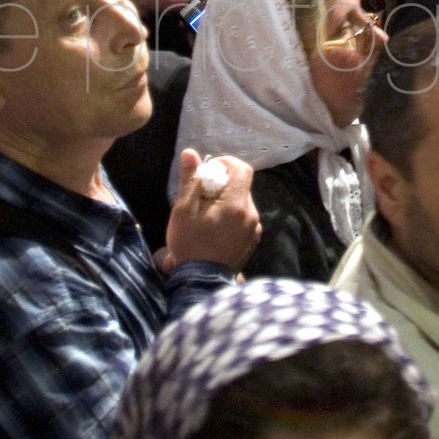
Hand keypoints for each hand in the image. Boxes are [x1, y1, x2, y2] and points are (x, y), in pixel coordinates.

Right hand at [163, 149, 259, 273]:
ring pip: (242, 203)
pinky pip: (244, 220)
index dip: (226, 164)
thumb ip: (190, 180)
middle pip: (241, 187)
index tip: (209, 172)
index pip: (242, 169)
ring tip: (205, 216)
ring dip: (226, 202)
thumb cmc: (190, 244)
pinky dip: (232, 217)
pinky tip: (215, 230)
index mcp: (237, 204)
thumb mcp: (183, 210)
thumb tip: (191, 153)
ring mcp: (254, 230)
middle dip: (222, 185)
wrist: (202, 284)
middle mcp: (251, 214)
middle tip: (201, 196)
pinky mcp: (252, 242)